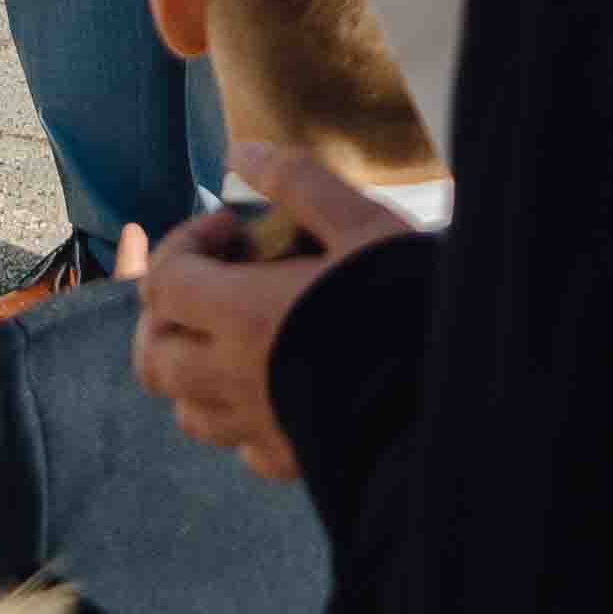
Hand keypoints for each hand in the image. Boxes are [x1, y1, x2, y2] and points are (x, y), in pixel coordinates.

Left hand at [133, 157, 404, 479]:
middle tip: (211, 282)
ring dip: (192, 369)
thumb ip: (298, 183)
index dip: (186, 241)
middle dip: (168, 312)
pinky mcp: (293, 461)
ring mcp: (259, 427)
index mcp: (243, 315)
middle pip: (153, 354)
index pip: (164, 279)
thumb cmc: (407, 304)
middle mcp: (235, 378)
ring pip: (185, 408)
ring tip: (234, 336)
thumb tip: (241, 152)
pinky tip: (275, 387)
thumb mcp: (361, 224)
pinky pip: (240, 447)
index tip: (235, 227)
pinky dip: (239, 417)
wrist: (459, 399)